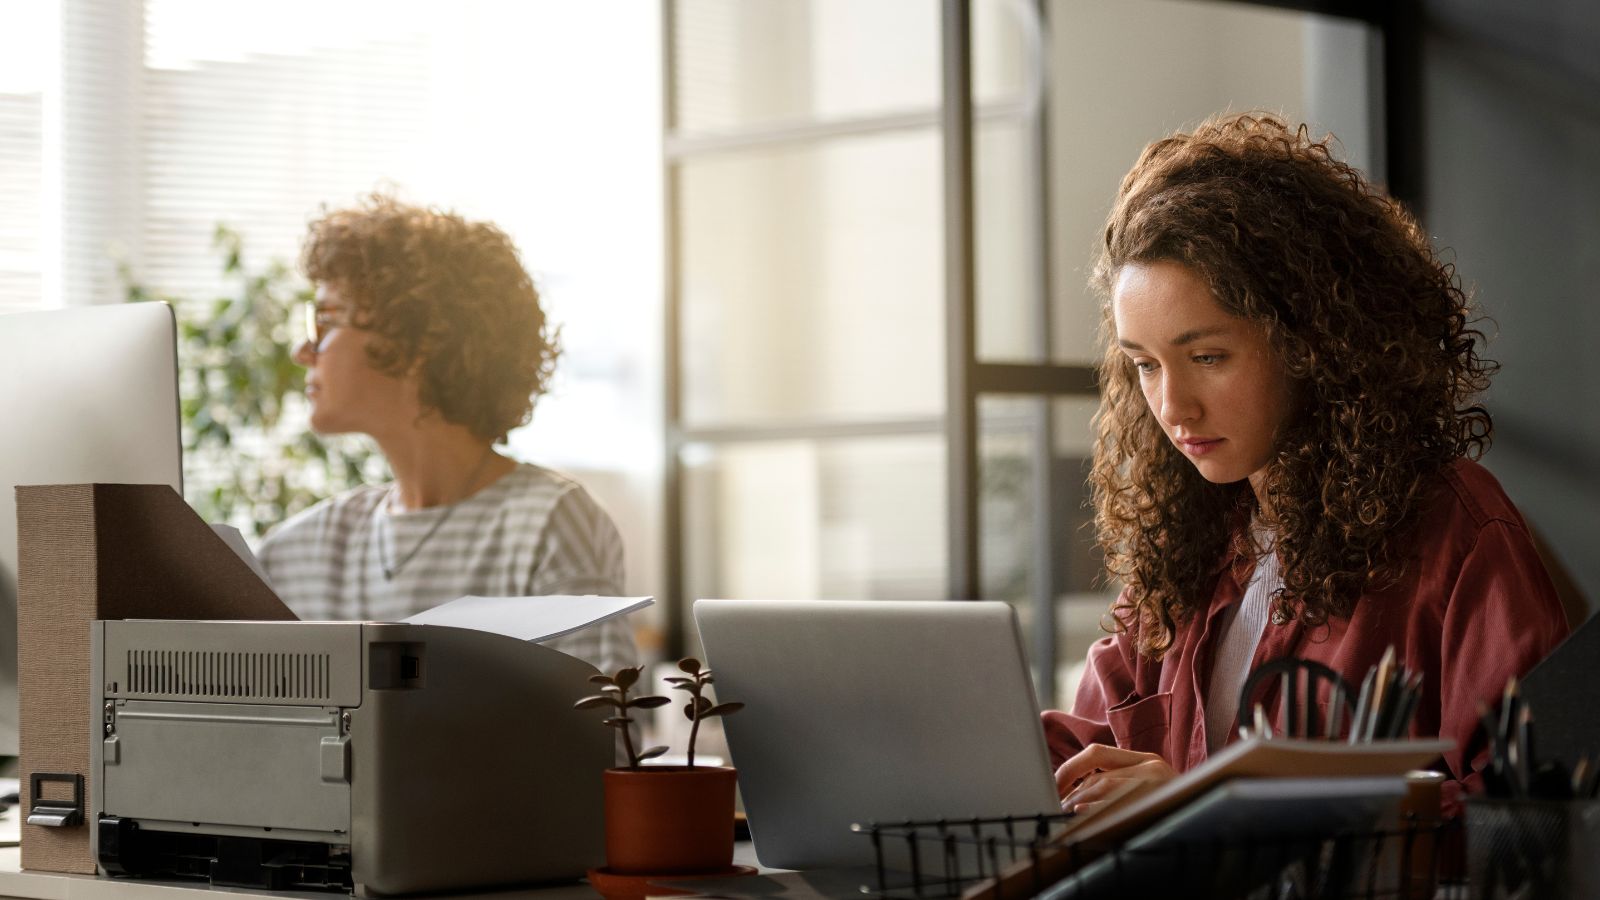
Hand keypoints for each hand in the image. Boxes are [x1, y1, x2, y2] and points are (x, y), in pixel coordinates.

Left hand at [1055, 744, 1175, 813]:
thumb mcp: (1149, 788)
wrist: (1217, 815)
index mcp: (1145, 759)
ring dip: (1078, 799)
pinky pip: (1121, 800)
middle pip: (1097, 767)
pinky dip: (1096, 806)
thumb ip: (1119, 781)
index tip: (1055, 785)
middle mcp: (1151, 765)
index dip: (1070, 768)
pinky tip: (1082, 813)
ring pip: (1105, 783)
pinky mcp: (1161, 798)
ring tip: (1064, 810)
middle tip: (1055, 802)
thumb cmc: (1177, 805)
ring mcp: (1158, 782)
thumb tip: (1076, 795)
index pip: (1096, 753)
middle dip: (1069, 784)